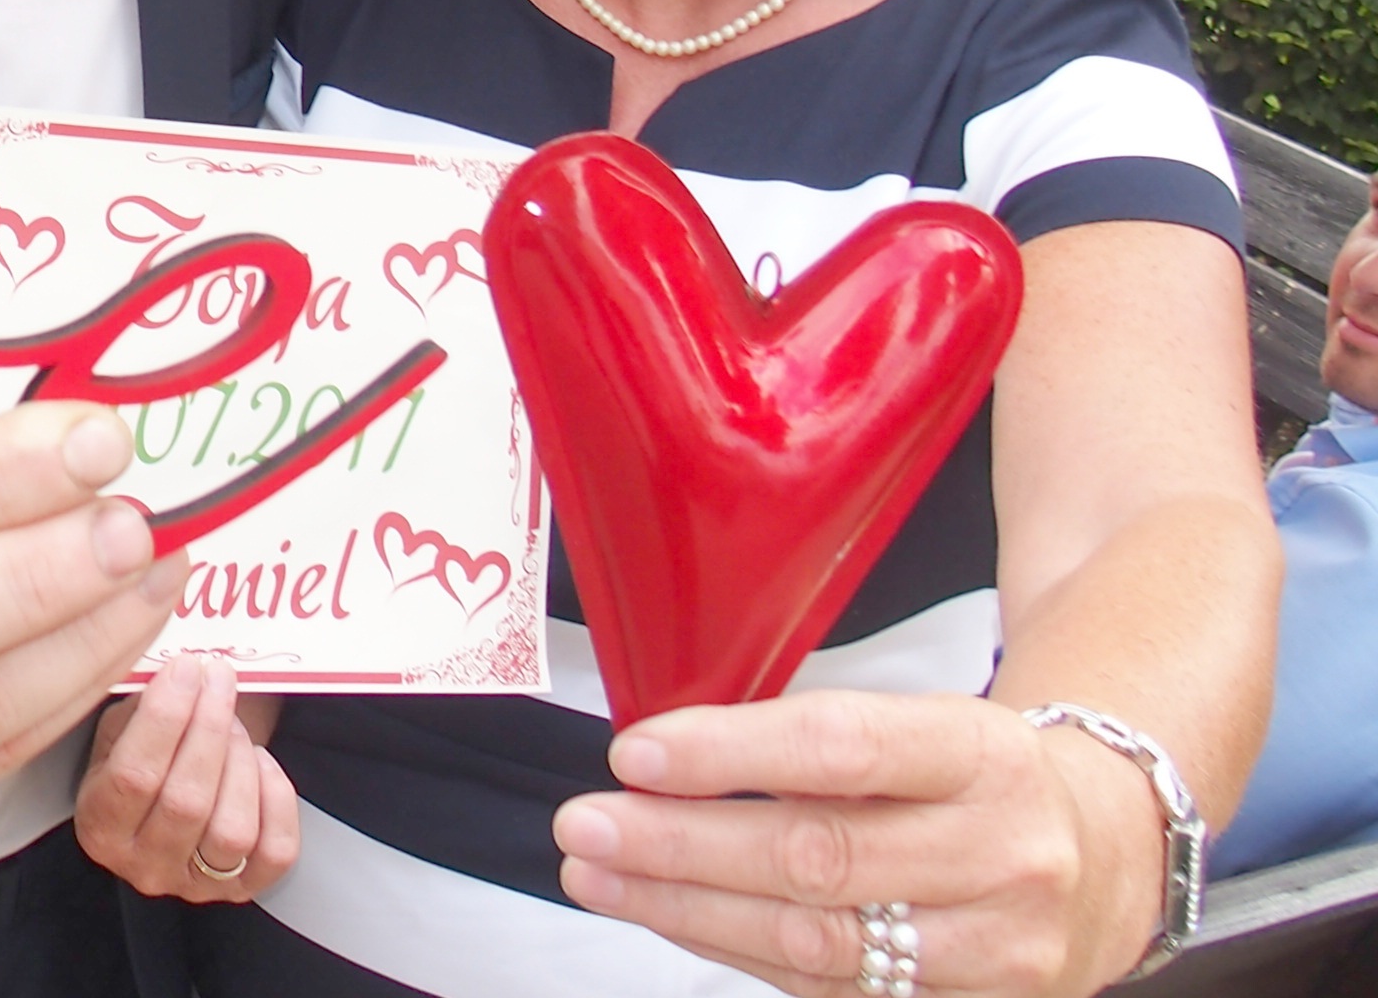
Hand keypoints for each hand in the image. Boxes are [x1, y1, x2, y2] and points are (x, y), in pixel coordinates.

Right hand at [75, 654, 297, 901]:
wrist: (171, 788)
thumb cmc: (146, 755)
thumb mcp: (120, 729)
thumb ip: (140, 706)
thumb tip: (179, 673)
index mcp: (100, 825)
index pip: (133, 775)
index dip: (164, 717)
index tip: (186, 668)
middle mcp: (143, 865)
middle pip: (186, 801)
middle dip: (209, 728)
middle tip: (218, 679)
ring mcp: (195, 883)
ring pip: (231, 830)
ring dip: (239, 763)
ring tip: (234, 725)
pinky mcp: (243, 887)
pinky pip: (275, 850)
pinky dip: (277, 800)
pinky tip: (260, 764)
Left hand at [553, 690, 1166, 997]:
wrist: (1107, 853)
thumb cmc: (980, 779)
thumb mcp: (920, 726)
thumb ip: (808, 744)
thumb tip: (665, 762)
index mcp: (980, 754)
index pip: (840, 749)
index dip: (729, 754)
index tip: (637, 755)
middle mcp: (1001, 855)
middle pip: (817, 858)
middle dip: (682, 846)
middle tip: (589, 826)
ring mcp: (997, 951)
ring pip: (819, 942)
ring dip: (690, 913)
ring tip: (603, 877)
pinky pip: (835, 994)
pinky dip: (742, 956)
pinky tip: (678, 923)